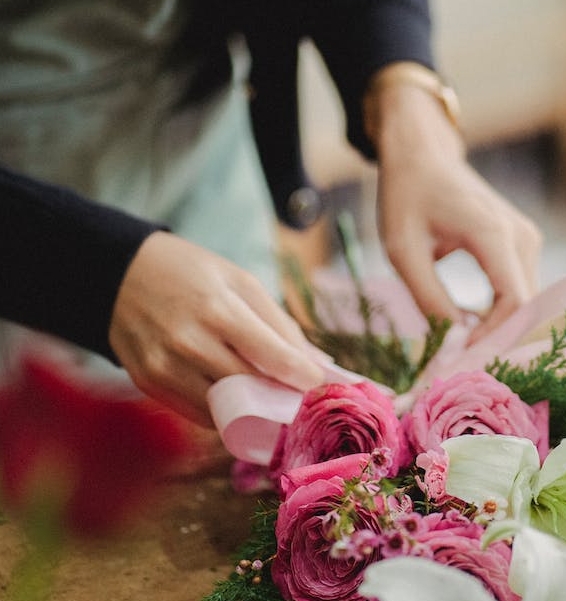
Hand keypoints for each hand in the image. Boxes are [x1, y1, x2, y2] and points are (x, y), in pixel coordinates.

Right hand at [109, 231, 324, 425]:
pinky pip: (197, 414)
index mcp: (218, 309)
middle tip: (301, 395)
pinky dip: (222, 411)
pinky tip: (234, 397)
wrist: (119, 274)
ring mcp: (165, 368)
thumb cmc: (191, 274)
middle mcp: (189, 343)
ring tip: (269, 397)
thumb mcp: (240, 282)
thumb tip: (317, 362)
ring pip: (225, 409)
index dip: (304, 377)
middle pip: (252, 387)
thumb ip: (279, 323)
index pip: (273, 357)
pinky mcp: (148, 384)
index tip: (323, 385)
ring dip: (253, 408)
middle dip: (282, 395)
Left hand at [368, 66, 542, 342]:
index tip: (464, 354)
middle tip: (465, 363)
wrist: (422, 156)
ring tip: (466, 347)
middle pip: (527, 305)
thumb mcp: (403, 250)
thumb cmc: (407, 196)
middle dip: (499, 338)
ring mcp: (525, 239)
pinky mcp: (520, 244)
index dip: (494, 336)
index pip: (515, 300)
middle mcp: (520, 237)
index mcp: (492, 233)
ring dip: (501, 327)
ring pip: (526, 300)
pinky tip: (474, 327)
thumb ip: (428, 297)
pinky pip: (519, 288)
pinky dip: (501, 312)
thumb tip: (456, 339)